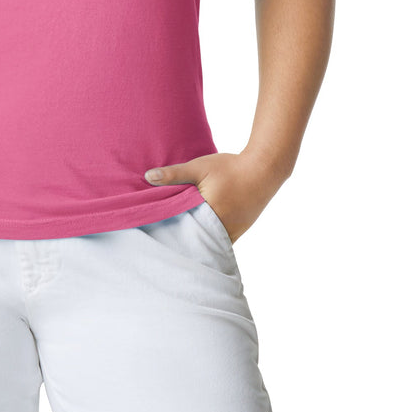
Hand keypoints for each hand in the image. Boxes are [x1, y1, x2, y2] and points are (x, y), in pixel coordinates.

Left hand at [143, 151, 285, 243]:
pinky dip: (208, 238)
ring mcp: (231, 233)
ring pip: (207, 244)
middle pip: (194, 242)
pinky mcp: (238, 231)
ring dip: (195, 241)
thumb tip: (147, 177)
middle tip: (162, 241)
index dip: (169, 236)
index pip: (182, 234)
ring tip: (177, 239)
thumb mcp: (199, 167)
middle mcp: (221, 229)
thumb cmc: (229, 168)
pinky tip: (198, 232)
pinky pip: (218, 240)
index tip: (154, 237)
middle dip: (180, 242)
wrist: (263, 170)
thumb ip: (174, 174)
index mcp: (208, 215)